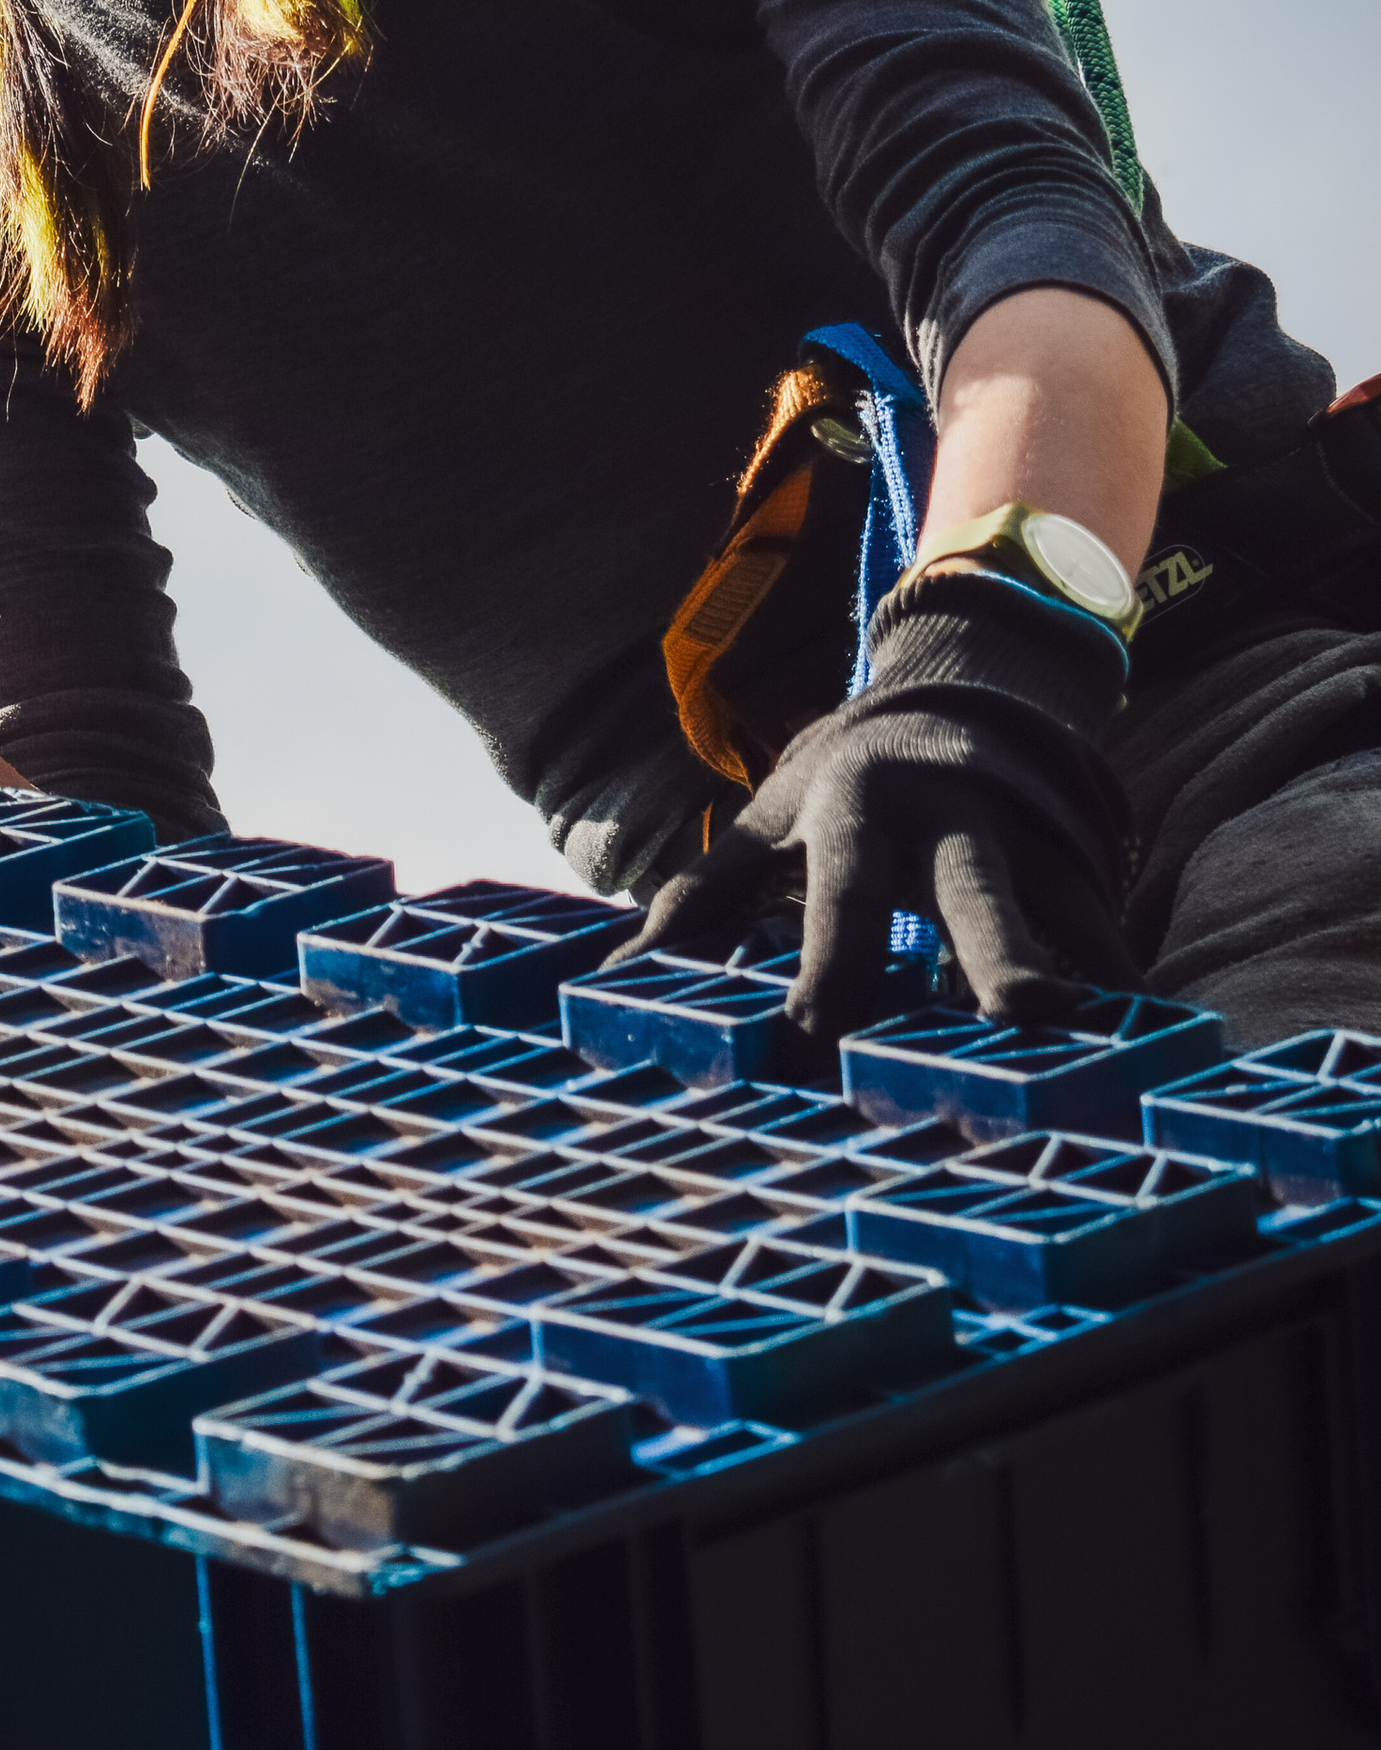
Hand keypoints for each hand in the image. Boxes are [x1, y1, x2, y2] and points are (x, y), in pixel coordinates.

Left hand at [624, 567, 1140, 1038]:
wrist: (957, 687)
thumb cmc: (840, 784)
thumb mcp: (765, 825)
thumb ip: (697, 904)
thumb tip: (611, 985)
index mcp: (860, 810)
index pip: (842, 903)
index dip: (827, 976)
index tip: (812, 1046)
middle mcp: (954, 818)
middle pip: (977, 895)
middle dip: (1002, 956)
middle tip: (1029, 1018)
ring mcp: (1031, 833)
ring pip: (1066, 913)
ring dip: (1087, 983)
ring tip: (1107, 1062)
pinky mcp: (1088, 857)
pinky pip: (1108, 926)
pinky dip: (1120, 983)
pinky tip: (1138, 1053)